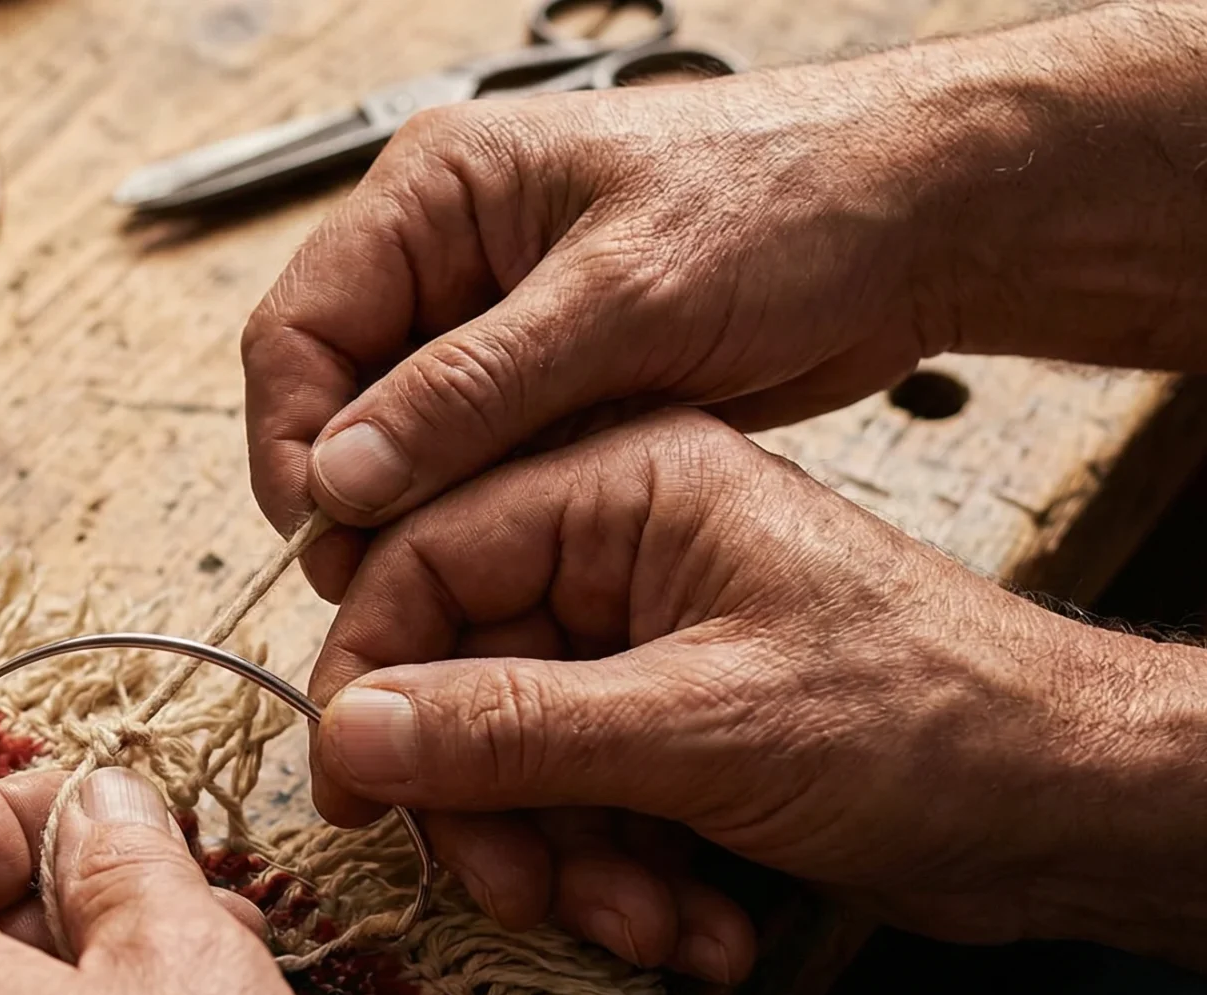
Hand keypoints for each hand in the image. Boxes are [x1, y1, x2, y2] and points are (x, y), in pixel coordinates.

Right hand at [244, 57, 955, 593]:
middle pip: (335, 394)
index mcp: (437, 190)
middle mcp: (449, 250)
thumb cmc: (786, 202)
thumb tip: (341, 477)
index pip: (297, 330)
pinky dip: (485, 511)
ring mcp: (497, 318)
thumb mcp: (622, 299)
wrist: (915, 216)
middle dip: (353, 495)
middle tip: (383, 592)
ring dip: (421, 514)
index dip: (292, 444)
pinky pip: (477, 459)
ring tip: (453, 591)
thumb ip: (471, 391)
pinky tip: (513, 564)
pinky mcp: (550, 375)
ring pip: (403, 440)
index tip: (324, 542)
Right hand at [305, 409, 1165, 980]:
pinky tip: (702, 930)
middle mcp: (622, 546)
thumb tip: (352, 730)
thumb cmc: (928, 722)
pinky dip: (625, 878)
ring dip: (567, 864)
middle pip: (461, 674)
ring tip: (648, 931)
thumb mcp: (698, 728)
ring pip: (519, 756)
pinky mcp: (677, 724)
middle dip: (491, 808)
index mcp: (623, 482)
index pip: (424, 557)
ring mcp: (649, 640)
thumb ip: (510, 728)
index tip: (357, 792)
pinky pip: (587, 800)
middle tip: (520, 896)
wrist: (1076, 807)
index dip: (373, 680)